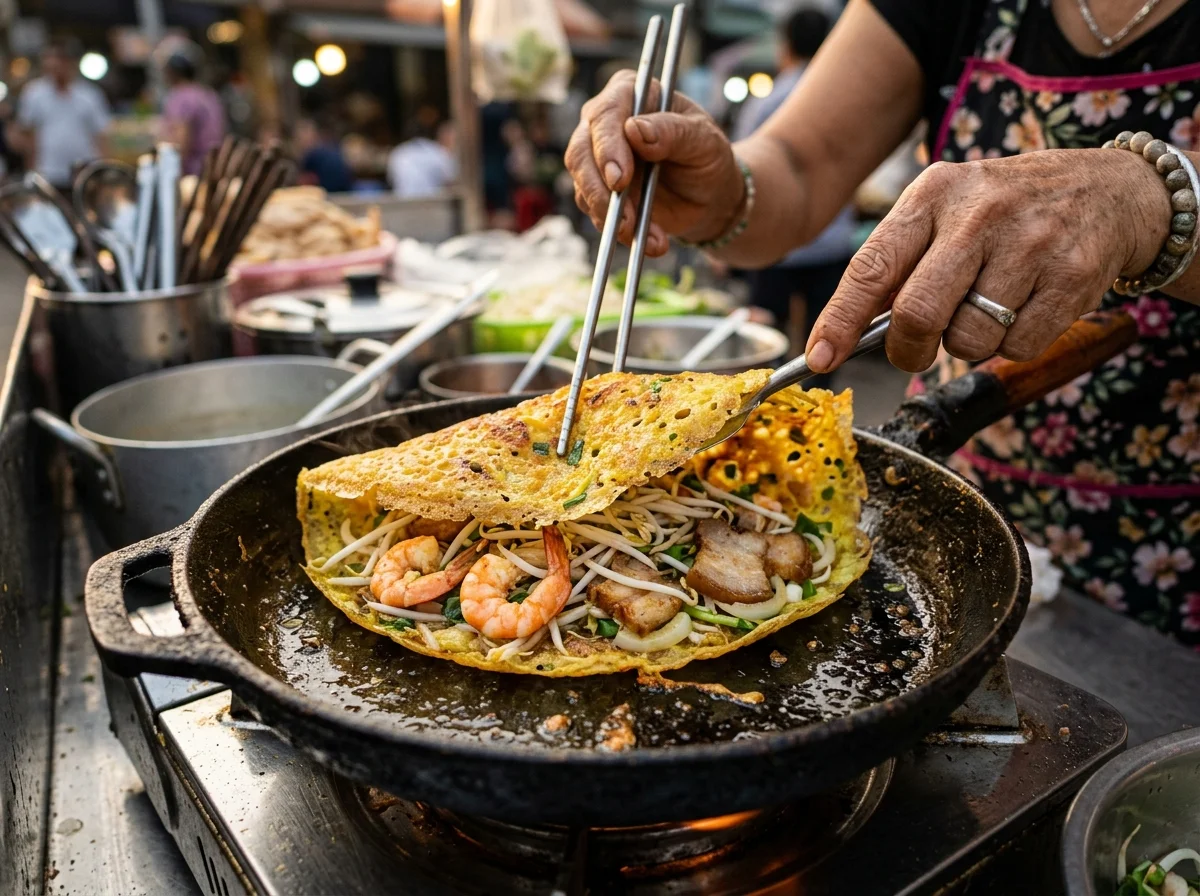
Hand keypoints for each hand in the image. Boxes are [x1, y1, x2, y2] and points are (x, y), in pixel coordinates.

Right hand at [565, 70, 743, 256]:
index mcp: (631, 94)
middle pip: (581, 152)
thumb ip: (673, 131)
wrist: (708, 195)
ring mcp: (596, 159)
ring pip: (584, 187)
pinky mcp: (597, 192)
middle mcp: (605, 123)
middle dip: (599, 190)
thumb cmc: (707, 156)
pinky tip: (652, 242)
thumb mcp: (704, 140)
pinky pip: (597, 214)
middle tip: (623, 219)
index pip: (605, 115)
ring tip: (648, 237)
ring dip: (612, 218)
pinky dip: (622, 233)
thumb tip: (635, 129)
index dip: (607, 148)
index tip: (620, 180)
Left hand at [805, 148, 1169, 372]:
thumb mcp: (949, 210)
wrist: (1110, 189)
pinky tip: (1028, 307)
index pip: (872, 267)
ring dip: (970, 344)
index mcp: (934, 193)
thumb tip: (854, 330)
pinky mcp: (1072, 276)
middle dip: (909, 349)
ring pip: (969, 339)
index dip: (840, 320)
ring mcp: (1030, 243)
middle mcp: (979, 213)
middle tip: (917, 352)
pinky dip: (1013, 344)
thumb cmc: (1007, 212)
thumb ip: (904, 262)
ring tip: (992, 307)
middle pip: (917, 314)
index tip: (820, 358)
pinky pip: (1017, 347)